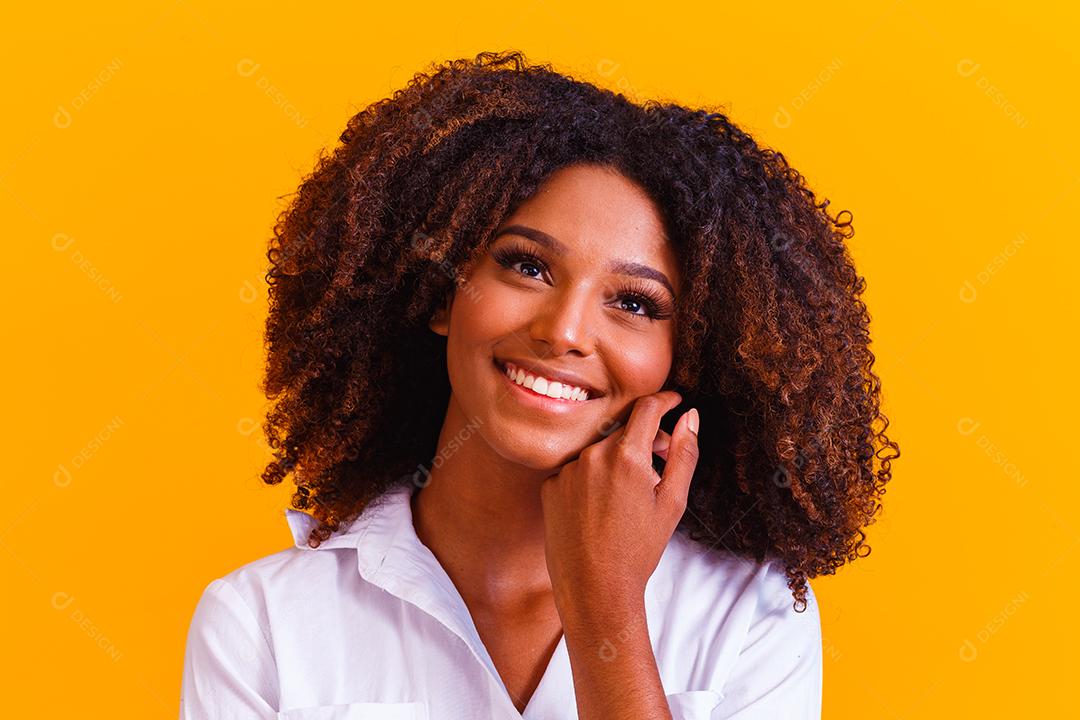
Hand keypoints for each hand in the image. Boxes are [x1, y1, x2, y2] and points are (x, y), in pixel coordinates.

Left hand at [540, 391, 699, 617]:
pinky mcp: (550, 485)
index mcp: (627, 456)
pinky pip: (577, 469)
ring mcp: (567, 470)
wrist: (594, 589)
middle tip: (660, 461)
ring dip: (617, 460)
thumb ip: (684, 454)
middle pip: (623, 429)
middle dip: (644, 437)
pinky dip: (592, 479)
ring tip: (628, 497)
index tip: (674, 402)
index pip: (647, 408)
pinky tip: (601, 508)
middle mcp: (593, 455)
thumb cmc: (638, 550)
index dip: (665, 400)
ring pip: (600, 450)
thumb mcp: (672, 502)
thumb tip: (690, 416)